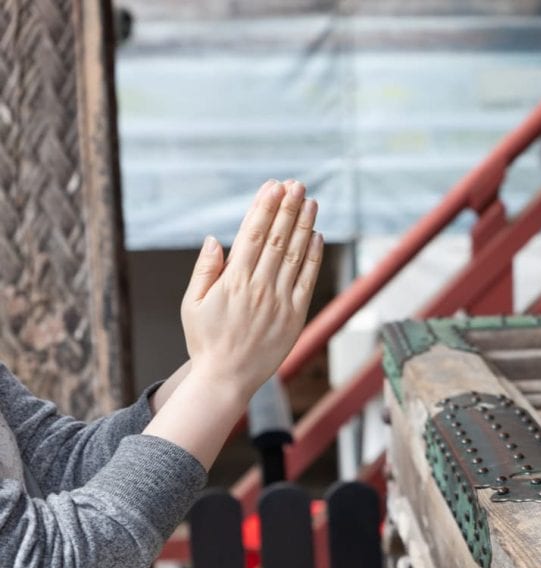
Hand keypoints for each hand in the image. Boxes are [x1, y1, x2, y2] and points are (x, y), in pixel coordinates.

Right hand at [180, 179, 322, 402]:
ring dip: (304, 225)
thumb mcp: (192, 304)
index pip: (251, 235)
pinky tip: (316, 236)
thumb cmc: (206, 340)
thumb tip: (215, 239)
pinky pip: (307, 280)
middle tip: (296, 184)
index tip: (273, 187)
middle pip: (276, 239)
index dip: (264, 208)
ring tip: (311, 202)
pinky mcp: (295, 316)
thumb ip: (205, 270)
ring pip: (295, 255)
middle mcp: (259, 287)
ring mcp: (280, 301)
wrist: (227, 378)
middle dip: (287, 208)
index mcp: (232, 281)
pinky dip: (313, 257)